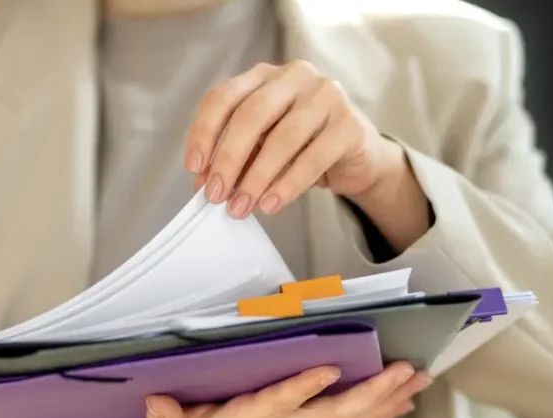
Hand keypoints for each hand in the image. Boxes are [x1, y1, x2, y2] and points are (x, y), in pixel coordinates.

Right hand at [143, 361, 430, 417]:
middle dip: (369, 394)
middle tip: (403, 372)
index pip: (275, 405)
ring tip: (419, 378)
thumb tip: (158, 400)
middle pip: (329, 416)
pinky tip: (404, 399)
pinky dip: (377, 410)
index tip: (329, 369)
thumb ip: (164, 417)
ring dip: (385, 399)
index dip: (301, 389)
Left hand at [185, 60, 401, 217]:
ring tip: (241, 207)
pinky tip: (270, 204)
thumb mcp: (262, 148)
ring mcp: (326, 96)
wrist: (358, 157)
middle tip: (216, 194)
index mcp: (265, 76)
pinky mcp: (349, 124)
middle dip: (228, 158)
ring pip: (283, 137)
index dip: (205, 132)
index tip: (194, 168)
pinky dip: (288, 185)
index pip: (224, 96)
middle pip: (252, 114)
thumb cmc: (303, 148)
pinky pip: (313, 158)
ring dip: (256, 178)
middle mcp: (295, 77)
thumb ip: (237, 158)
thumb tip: (205, 183)